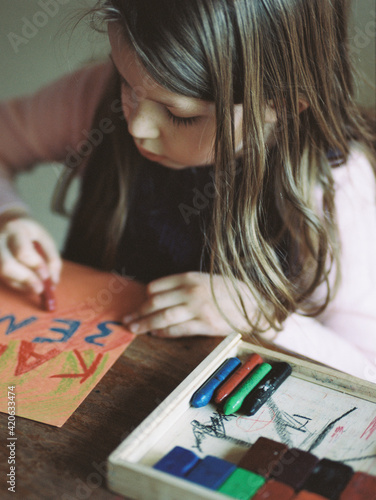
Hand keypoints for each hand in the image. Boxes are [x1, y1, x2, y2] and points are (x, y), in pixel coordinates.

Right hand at [0, 213, 61, 293]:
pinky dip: (16, 283)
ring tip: (35, 286)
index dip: (35, 266)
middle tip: (40, 289)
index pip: (23, 252)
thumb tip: (53, 281)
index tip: (46, 276)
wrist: (7, 222)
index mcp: (15, 230)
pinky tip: (26, 282)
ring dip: (21, 284)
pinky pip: (2, 278)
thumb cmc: (29, 232)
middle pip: (7, 266)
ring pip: (3, 274)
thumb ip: (52, 258)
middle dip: (26, 279)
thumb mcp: (44, 238)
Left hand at [123, 272, 256, 336]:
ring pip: (163, 317)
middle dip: (139, 312)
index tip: (139, 303)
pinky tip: (156, 334)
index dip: (145, 296)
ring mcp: (198, 309)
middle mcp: (192, 292)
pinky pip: (178, 330)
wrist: (256, 305)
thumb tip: (159, 295)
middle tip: (127, 319)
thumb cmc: (230, 292)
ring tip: (134, 329)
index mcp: (191, 278)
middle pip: (156, 302)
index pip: (157, 286)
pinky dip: (164, 333)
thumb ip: (185, 286)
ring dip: (146, 324)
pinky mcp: (205, 325)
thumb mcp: (206, 279)